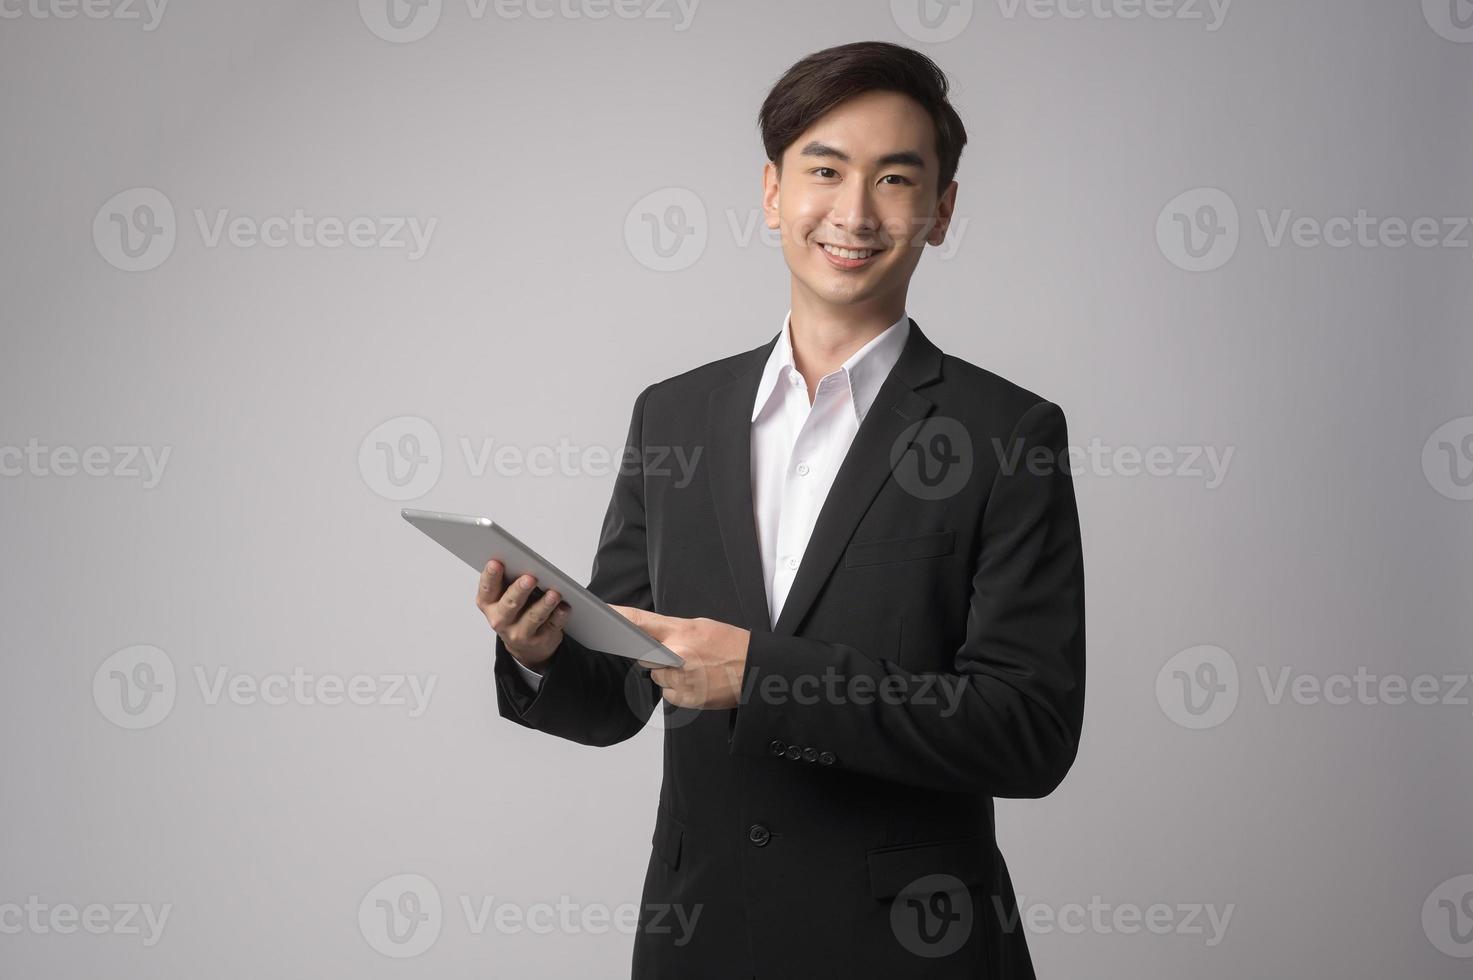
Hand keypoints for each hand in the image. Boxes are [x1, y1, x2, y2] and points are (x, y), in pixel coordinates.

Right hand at [477, 560, 571, 670]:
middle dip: (520, 590)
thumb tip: (521, 560)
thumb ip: (507, 580)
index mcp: (488, 604)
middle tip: (530, 578)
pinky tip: (564, 607)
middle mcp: (501, 620)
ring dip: (544, 605)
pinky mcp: (541, 639)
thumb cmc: (514, 611)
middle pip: (510, 604)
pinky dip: (559, 615)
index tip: (496, 563)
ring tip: (553, 594)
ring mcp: (520, 633)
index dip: (490, 576)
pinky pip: (552, 626)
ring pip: (533, 617)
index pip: (487, 589)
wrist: (525, 646)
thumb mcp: (502, 598)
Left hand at [610, 606, 749, 709]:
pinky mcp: (684, 698)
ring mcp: (680, 679)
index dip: (617, 616)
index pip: (639, 621)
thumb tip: (650, 637)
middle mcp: (677, 655)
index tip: (599, 612)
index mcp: (681, 631)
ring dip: (668, 673)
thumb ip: (673, 632)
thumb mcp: (702, 627)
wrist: (756, 672)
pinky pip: (668, 693)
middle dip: (654, 654)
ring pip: (657, 676)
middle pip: (644, 655)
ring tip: (696, 668)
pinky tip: (698, 681)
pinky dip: (678, 688)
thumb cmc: (731, 646)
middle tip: (677, 652)